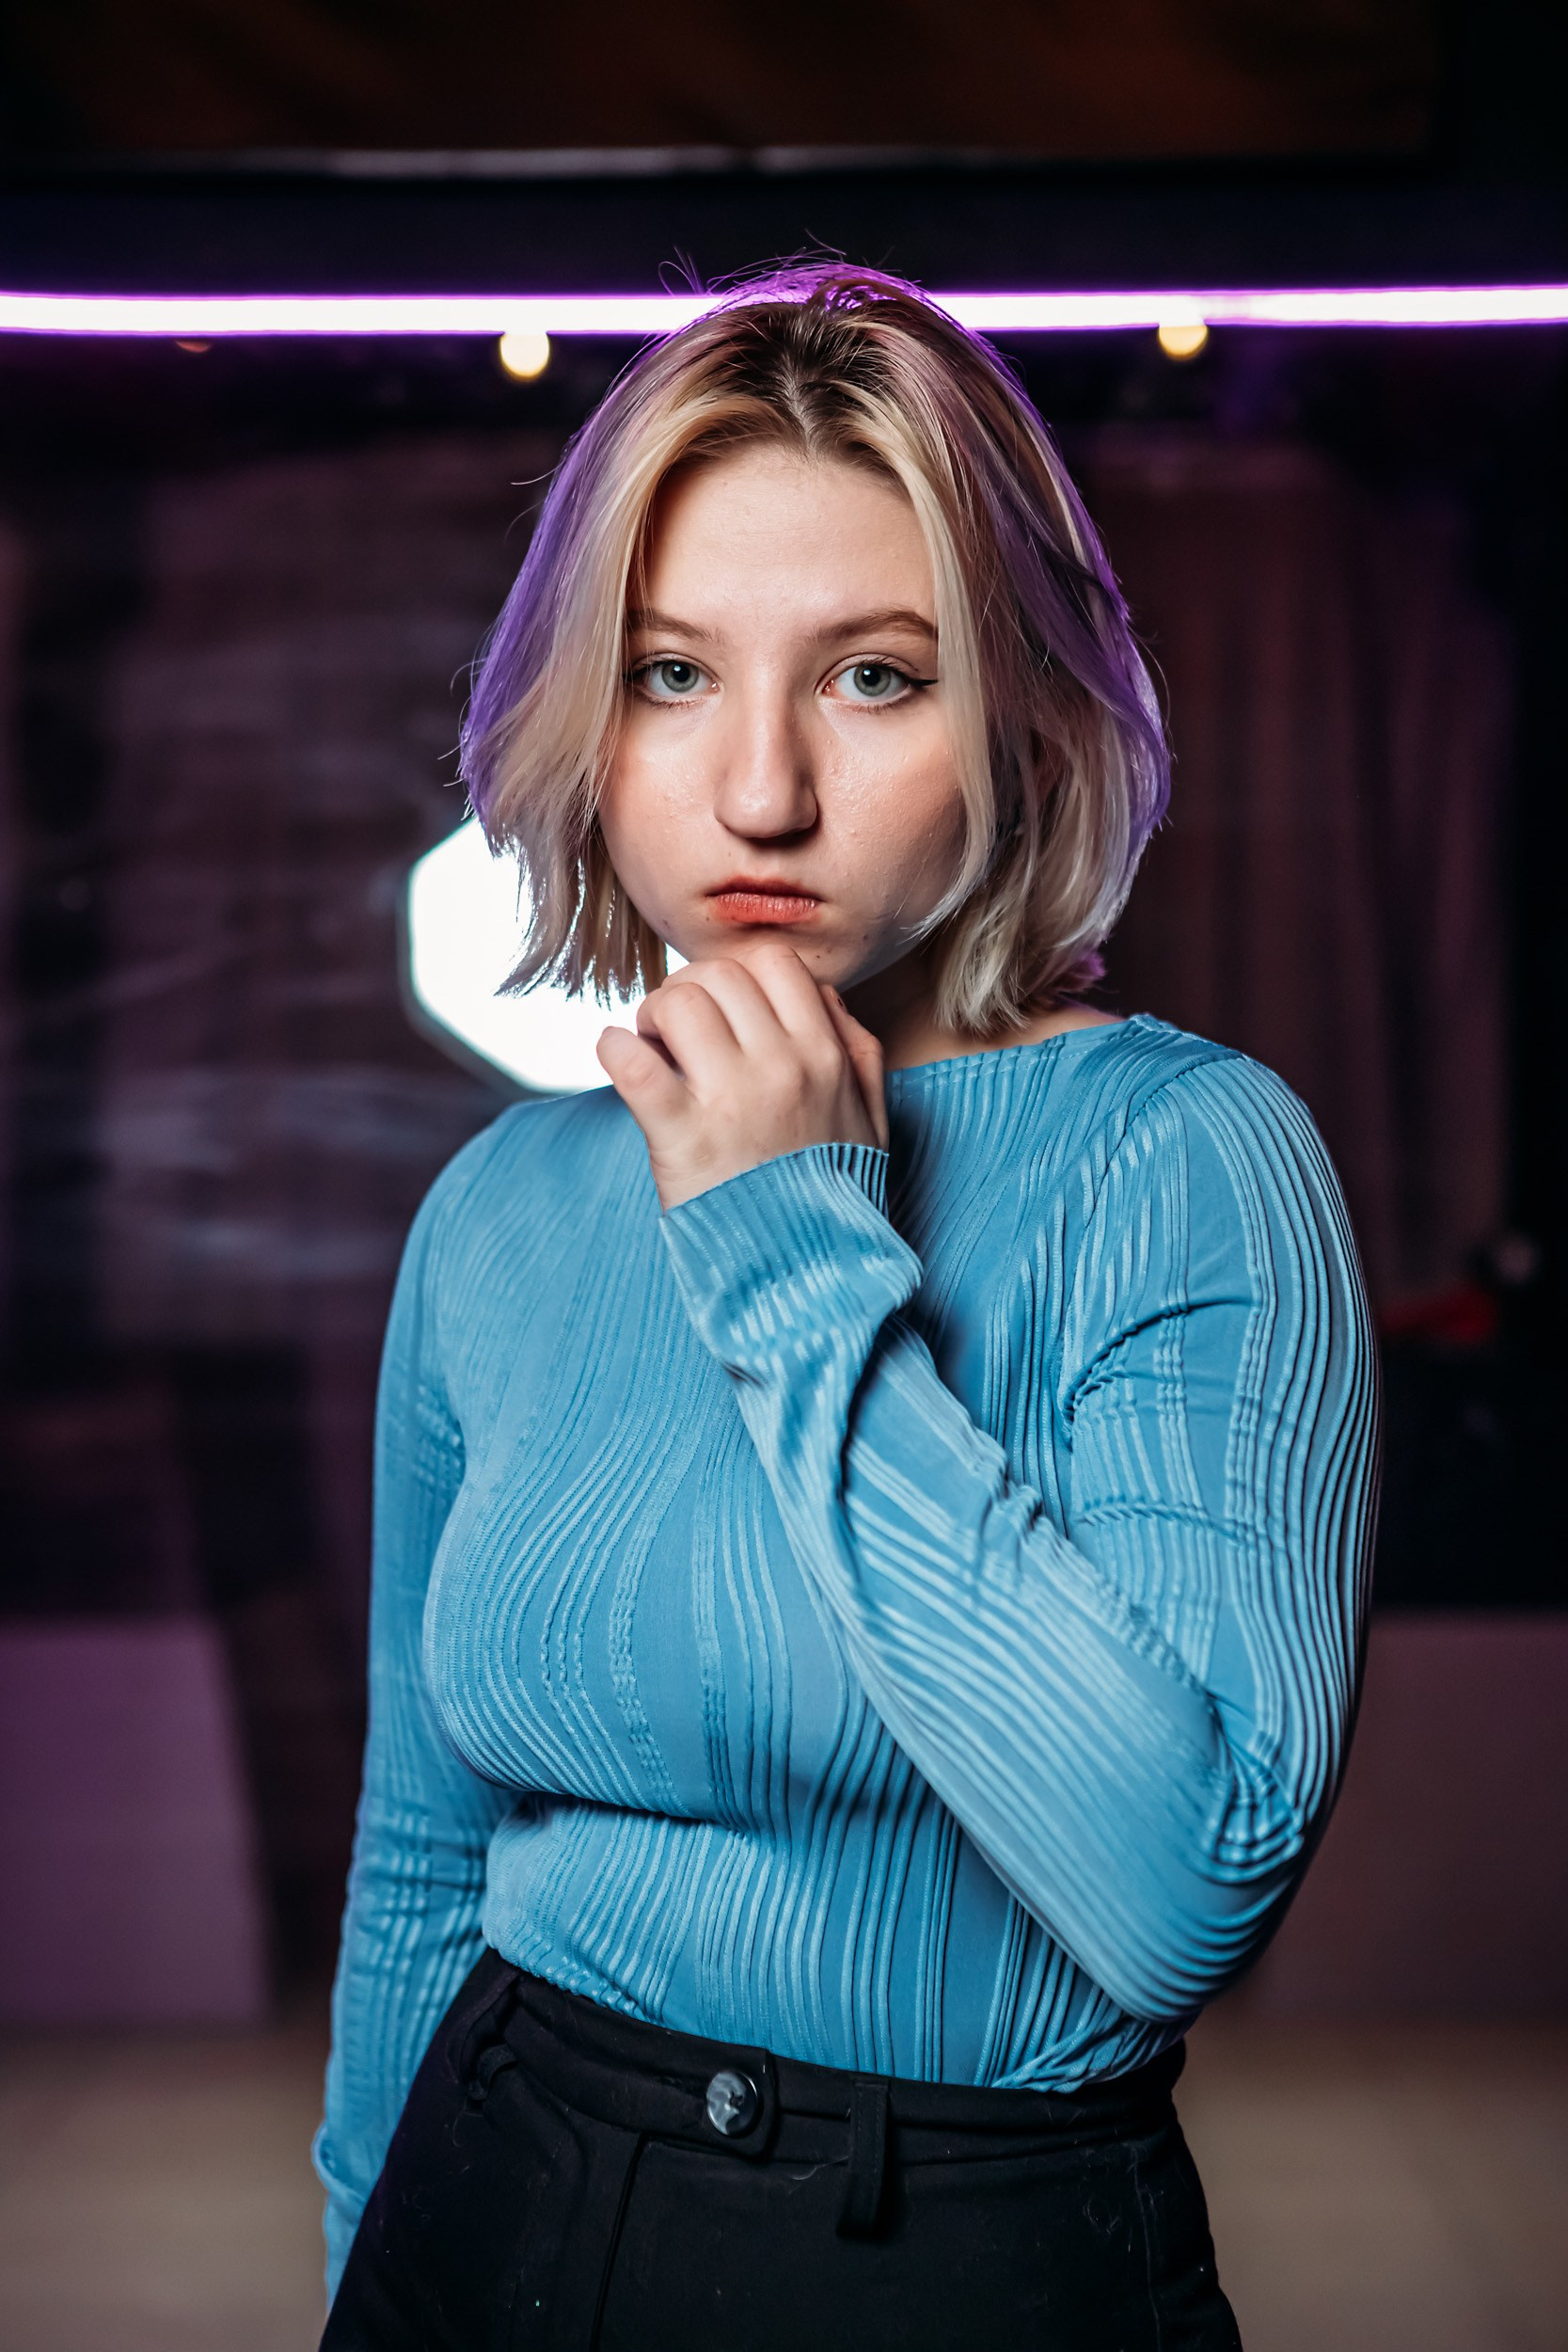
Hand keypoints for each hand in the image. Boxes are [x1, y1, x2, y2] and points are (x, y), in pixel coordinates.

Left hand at [596, 940, 888, 1211]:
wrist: (809, 1278)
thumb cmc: (834, 1199)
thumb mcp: (871, 1120)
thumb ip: (858, 1051)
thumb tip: (823, 997)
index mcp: (826, 1057)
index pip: (773, 963)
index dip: (735, 973)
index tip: (721, 1009)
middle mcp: (783, 1068)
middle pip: (719, 975)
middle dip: (687, 990)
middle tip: (675, 1031)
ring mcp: (732, 1101)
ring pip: (679, 1002)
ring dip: (653, 1015)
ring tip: (653, 1047)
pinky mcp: (682, 1139)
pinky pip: (633, 1063)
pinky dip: (615, 1049)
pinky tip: (617, 1055)